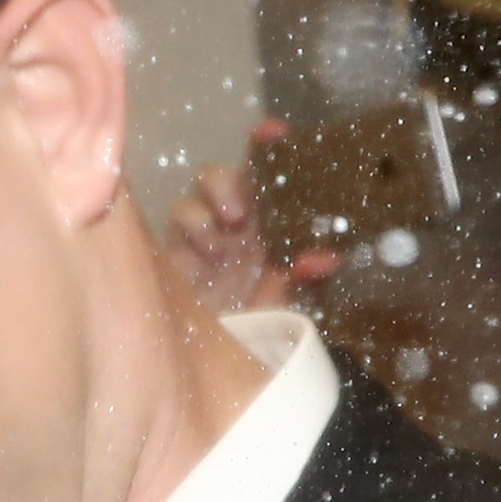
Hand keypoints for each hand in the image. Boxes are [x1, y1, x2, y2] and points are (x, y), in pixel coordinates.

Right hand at [168, 142, 334, 315]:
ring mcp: (200, 238)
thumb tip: (326, 258)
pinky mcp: (174, 255)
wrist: (219, 371)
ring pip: (197, 192)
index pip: (268, 180)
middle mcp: (232, 226)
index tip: (273, 131)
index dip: (267, 150)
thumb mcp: (288, 305)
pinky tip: (209, 247)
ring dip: (213, 199)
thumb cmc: (257, 332)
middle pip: (224, 178)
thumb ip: (306, 280)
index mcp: (265, 229)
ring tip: (228, 226)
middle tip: (242, 210)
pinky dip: (193, 224)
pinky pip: (177, 219)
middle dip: (231, 180)